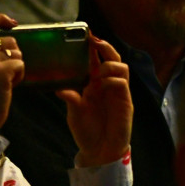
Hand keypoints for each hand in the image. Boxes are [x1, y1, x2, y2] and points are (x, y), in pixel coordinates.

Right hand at [0, 13, 23, 131]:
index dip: (0, 19)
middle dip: (13, 55)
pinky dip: (20, 75)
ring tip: (7, 81)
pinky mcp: (1, 72)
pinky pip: (20, 64)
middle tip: (6, 73)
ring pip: (16, 52)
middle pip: (8, 40)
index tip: (12, 22)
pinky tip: (11, 86)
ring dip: (17, 65)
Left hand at [56, 36, 132, 167]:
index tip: (86, 34)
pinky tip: (104, 83)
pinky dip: (114, 80)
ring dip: (111, 64)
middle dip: (105, 47)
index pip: (97, 60)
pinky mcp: (126, 103)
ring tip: (100, 69)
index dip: (93, 47)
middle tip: (95, 41)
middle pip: (113, 58)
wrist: (99, 151)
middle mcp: (107, 85)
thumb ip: (70, 99)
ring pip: (122, 68)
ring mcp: (118, 93)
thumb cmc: (87, 131)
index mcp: (95, 84)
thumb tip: (59, 89)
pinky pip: (123, 84)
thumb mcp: (74, 113)